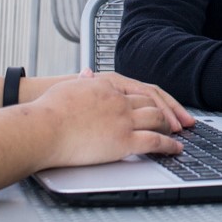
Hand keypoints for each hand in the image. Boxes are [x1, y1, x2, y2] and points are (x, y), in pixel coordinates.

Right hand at [34, 72, 185, 168]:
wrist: (43, 127)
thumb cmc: (48, 111)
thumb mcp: (69, 87)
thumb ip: (82, 81)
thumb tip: (87, 74)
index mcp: (108, 85)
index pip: (140, 89)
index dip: (154, 99)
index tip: (161, 105)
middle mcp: (119, 99)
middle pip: (153, 102)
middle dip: (168, 111)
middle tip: (178, 119)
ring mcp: (123, 119)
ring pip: (158, 119)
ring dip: (170, 125)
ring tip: (177, 132)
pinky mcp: (124, 139)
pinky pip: (155, 141)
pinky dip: (169, 145)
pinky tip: (176, 148)